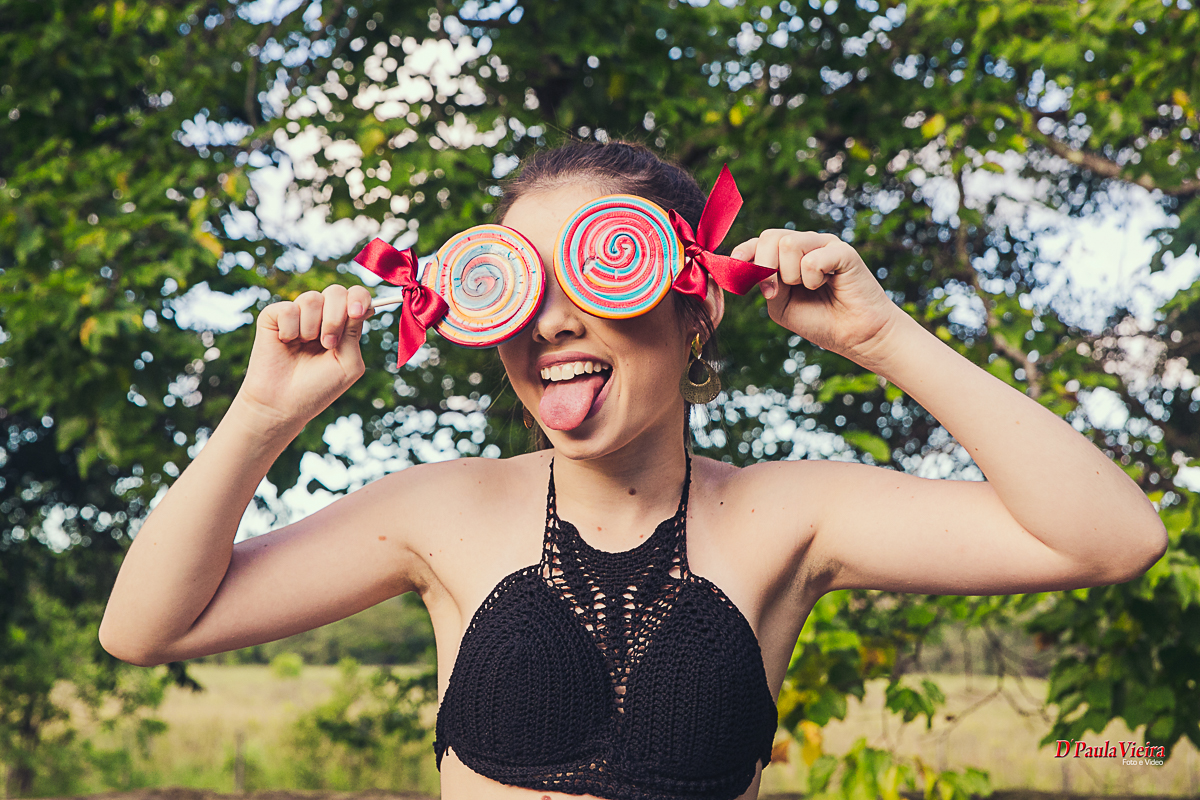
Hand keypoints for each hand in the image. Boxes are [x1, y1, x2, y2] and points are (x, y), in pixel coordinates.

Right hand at [235, 284, 373, 434]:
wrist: (283, 404)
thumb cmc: (318, 387)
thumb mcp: (348, 364)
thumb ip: (355, 333)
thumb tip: (359, 305)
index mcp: (343, 325)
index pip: (356, 296)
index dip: (359, 298)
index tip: (356, 312)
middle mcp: (321, 316)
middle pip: (335, 291)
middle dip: (335, 317)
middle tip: (328, 344)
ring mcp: (298, 315)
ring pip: (312, 298)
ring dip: (312, 328)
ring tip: (304, 346)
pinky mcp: (273, 316)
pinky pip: (288, 308)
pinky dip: (290, 329)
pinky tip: (286, 343)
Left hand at [732, 230, 903, 367]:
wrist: (854, 336)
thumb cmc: (819, 320)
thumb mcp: (780, 304)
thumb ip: (764, 283)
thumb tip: (748, 265)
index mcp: (788, 256)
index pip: (760, 241)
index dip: (744, 251)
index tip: (736, 265)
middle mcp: (806, 244)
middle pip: (770, 236)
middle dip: (765, 266)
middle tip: (777, 291)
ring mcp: (824, 245)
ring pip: (788, 243)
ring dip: (791, 275)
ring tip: (809, 288)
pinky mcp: (843, 251)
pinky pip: (812, 259)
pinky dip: (812, 279)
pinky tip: (826, 284)